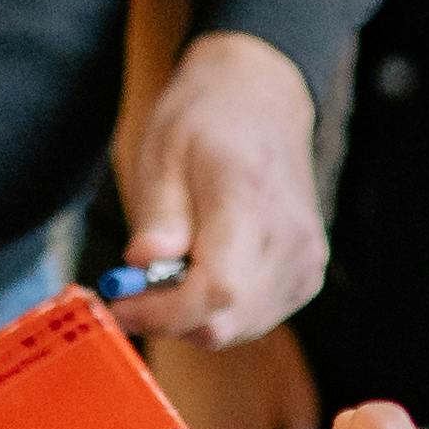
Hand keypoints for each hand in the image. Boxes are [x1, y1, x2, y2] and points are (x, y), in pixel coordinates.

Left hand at [118, 29, 326, 347]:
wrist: (264, 100)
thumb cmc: (208, 120)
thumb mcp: (163, 151)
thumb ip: (157, 214)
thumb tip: (142, 267)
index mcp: (250, 199)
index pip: (217, 290)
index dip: (163, 312)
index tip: (120, 305)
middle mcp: (291, 238)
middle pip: (226, 321)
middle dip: (169, 318)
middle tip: (132, 290)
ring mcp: (306, 260)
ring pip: (238, 329)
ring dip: (192, 317)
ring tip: (169, 270)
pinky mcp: (307, 275)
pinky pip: (255, 319)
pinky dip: (219, 312)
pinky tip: (202, 272)